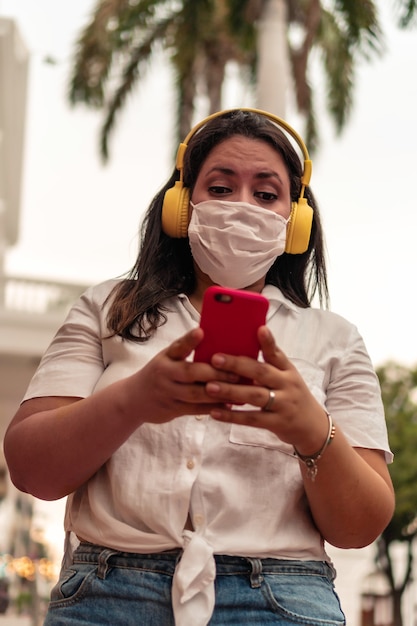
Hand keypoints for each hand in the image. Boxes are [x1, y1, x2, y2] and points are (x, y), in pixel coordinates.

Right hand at [128, 327, 237, 424]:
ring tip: (238, 390)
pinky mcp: (172, 409)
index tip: (201, 332)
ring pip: (196, 394)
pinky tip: (229, 404)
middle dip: (215, 373)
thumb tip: (214, 339)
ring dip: (219, 392)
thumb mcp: (167, 358)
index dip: (189, 340)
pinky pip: (196, 409)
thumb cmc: (159, 373)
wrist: (134, 399)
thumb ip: (185, 351)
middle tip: (237, 373)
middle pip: (191, 372)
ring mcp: (168, 393)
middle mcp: (164, 374)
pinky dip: (214, 407)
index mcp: (165, 357)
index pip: (178, 346)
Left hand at [204, 325, 328, 451]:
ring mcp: (283, 404)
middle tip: (215, 359)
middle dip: (237, 365)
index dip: (268, 341)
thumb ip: (269, 365)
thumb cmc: (292, 397)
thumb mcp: (287, 378)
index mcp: (288, 371)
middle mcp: (287, 385)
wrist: (313, 427)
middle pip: (261, 372)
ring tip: (210, 387)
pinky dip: (233, 416)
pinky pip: (252, 419)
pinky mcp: (277, 423)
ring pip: (255, 396)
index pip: (277, 353)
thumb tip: (244, 348)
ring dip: (231, 391)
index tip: (259, 329)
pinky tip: (215, 412)